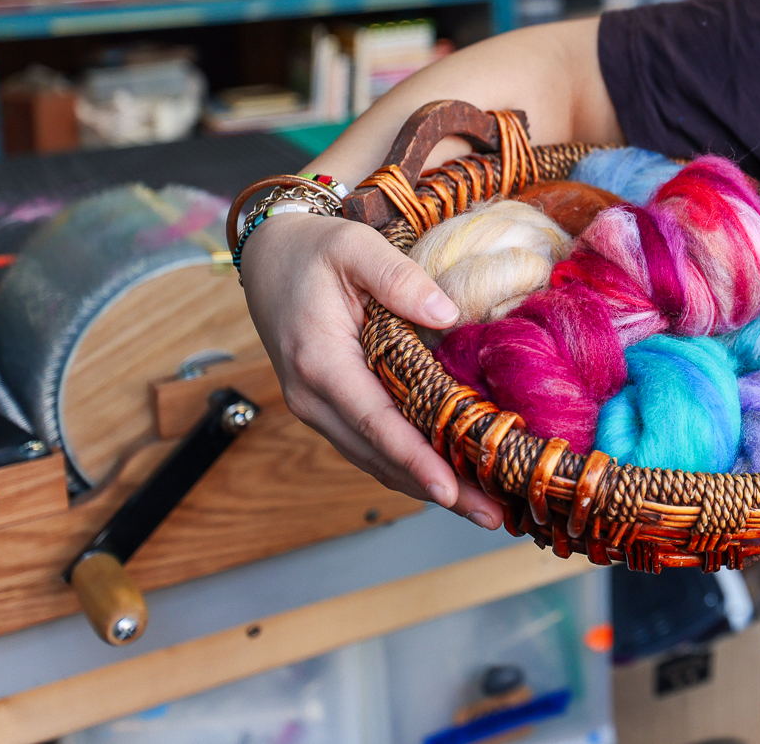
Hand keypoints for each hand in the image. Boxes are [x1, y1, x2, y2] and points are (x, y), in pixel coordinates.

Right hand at [240, 212, 503, 527]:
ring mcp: (318, 406)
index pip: (376, 422)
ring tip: (482, 507)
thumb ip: (399, 277)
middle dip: (436, 489)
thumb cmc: (312, 248)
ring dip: (426, 485)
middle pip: (379, 456)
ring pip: (375, 459)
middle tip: (491, 514)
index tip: (451, 490)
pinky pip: (371, 444)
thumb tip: (448, 313)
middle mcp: (314, 397)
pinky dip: (408, 465)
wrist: (267, 255)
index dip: (415, 459)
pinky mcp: (331, 405)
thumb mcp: (355, 246)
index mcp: (320, 362)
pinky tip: (449, 477)